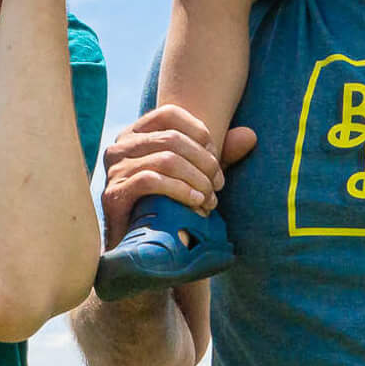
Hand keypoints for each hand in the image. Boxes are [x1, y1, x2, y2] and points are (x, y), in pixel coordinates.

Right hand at [100, 107, 257, 242]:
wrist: (140, 251)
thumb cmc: (168, 207)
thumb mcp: (195, 177)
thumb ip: (218, 156)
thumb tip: (250, 134)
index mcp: (136, 134)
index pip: (169, 114)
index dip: (199, 132)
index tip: (215, 156)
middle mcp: (120, 146)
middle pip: (173, 138)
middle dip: (205, 162)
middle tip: (218, 185)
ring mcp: (115, 170)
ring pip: (166, 159)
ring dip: (197, 179)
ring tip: (209, 198)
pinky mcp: (114, 194)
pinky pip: (152, 180)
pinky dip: (180, 190)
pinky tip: (195, 203)